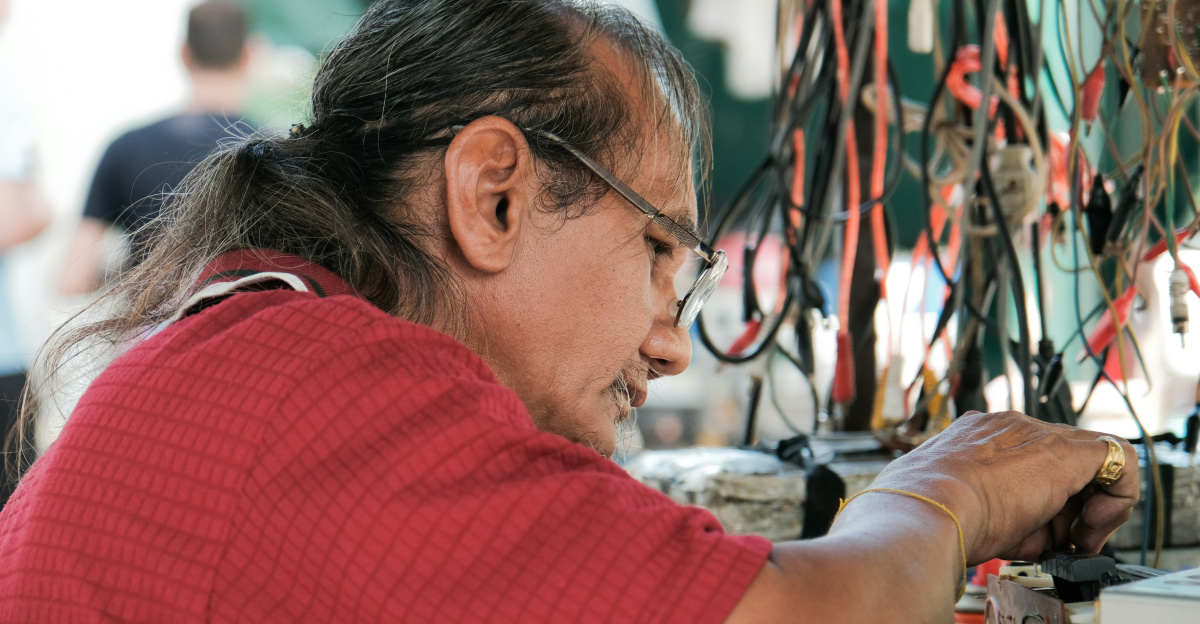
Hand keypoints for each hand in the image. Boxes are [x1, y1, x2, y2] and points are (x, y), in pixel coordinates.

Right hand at [871, 411, 1138, 563]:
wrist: (930, 508)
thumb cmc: (935, 516)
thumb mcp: (969, 510)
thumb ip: (1009, 514)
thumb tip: (1038, 537)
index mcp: (976, 438)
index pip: (1030, 462)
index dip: (1044, 502)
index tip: (1040, 533)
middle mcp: (1008, 427)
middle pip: (1062, 462)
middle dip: (1068, 508)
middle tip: (1062, 542)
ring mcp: (1036, 433)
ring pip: (1090, 461)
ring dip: (1088, 506)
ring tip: (1072, 540)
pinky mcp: (1067, 450)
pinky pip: (1119, 458)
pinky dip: (1116, 497)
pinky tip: (1092, 524)